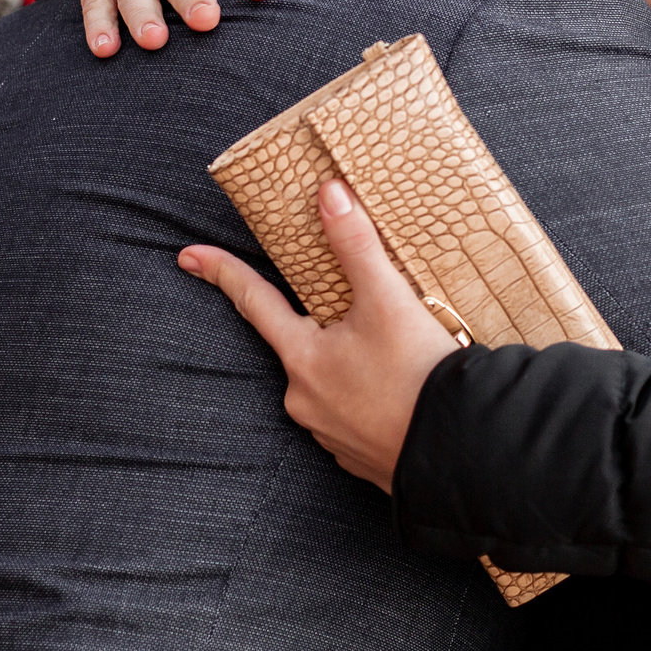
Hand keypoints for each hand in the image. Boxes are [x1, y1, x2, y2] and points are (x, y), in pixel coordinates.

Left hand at [180, 179, 460, 491]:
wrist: (462, 452)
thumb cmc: (418, 376)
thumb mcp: (388, 302)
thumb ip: (356, 246)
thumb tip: (329, 194)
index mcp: (304, 359)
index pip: (254, 303)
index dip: (223, 273)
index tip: (188, 256)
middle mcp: (305, 401)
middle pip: (303, 344)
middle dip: (325, 326)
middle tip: (369, 316)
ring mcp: (330, 434)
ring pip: (331, 381)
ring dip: (353, 364)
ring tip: (398, 354)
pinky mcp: (358, 456)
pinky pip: (354, 414)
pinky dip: (371, 396)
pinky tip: (402, 389)